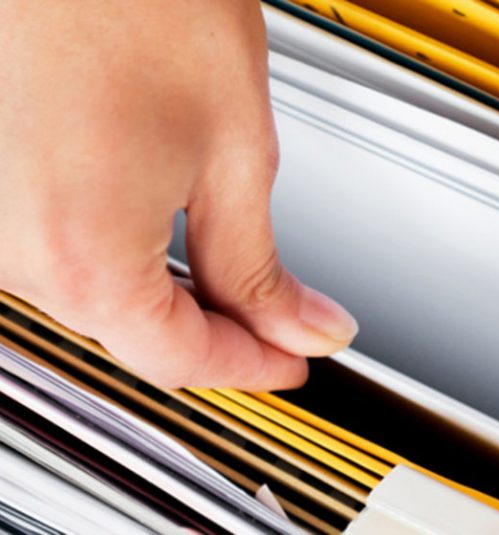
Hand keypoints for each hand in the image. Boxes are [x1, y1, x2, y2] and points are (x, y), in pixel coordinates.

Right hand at [0, 1, 357, 389]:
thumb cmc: (141, 3)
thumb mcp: (233, 155)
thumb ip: (260, 269)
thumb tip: (301, 328)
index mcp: (83, 256)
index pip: (184, 360)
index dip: (252, 369)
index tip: (292, 363)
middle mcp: (13, 250)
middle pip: (138, 335)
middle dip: (221, 335)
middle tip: (283, 323)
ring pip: (100, 296)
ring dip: (170, 295)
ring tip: (235, 280)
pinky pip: (61, 249)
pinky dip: (122, 254)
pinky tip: (163, 231)